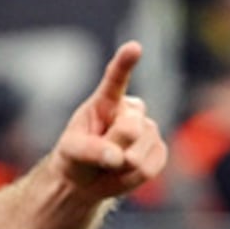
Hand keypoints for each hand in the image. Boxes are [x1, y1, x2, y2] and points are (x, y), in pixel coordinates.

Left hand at [47, 41, 166, 203]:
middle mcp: (132, 110)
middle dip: (111, 148)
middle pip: (130, 128)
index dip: (126, 63)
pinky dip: (130, 178)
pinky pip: (149, 168)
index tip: (133, 48)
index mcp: (107, 100)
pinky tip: (122, 172)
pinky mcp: (158, 151)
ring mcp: (148, 129)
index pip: (116, 78)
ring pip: (139, 152)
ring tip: (109, 164)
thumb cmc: (75, 157)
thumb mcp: (70, 152)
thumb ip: (90, 150)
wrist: (85, 180)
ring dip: (119, 167)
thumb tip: (119, 157)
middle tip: (98, 155)